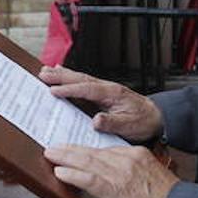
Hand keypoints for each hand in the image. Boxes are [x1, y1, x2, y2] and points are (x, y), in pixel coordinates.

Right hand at [38, 66, 162, 143]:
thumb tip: (95, 121)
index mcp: (112, 93)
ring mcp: (104, 88)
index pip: (87, 89)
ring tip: (45, 71)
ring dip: (62, 74)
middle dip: (60, 76)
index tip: (53, 91)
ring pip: (80, 78)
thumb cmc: (143, 121)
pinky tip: (61, 72)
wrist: (155, 116)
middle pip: (80, 79)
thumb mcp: (129, 126)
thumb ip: (112, 123)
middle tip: (42, 74)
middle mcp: (106, 87)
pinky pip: (83, 82)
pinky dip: (70, 77)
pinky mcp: (101, 92)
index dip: (69, 90)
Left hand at [43, 144, 179, 197]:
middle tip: (54, 147)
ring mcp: (120, 174)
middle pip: (93, 152)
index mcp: (137, 154)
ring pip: (87, 162)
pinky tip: (61, 172)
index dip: (86, 150)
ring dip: (66, 158)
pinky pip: (89, 179)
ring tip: (51, 155)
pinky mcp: (115, 190)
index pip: (105, 149)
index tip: (74, 150)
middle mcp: (127, 160)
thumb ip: (135, 171)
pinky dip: (73, 175)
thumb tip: (118, 176)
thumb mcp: (153, 176)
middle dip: (70, 150)